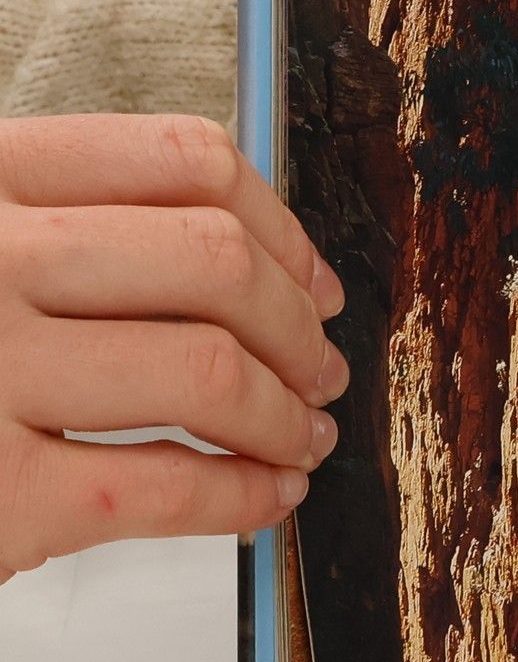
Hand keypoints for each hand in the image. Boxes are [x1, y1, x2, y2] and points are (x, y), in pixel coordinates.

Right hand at [0, 114, 348, 583]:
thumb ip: (50, 225)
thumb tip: (239, 254)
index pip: (181, 161)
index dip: (283, 229)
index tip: (313, 281)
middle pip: (216, 264)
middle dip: (300, 329)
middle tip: (322, 372)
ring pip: (209, 371)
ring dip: (288, 416)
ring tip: (302, 439)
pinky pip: (165, 488)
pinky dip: (242, 497)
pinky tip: (262, 501)